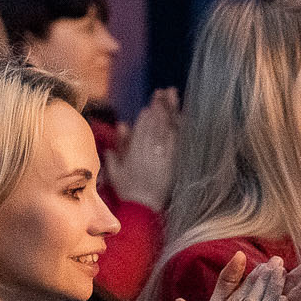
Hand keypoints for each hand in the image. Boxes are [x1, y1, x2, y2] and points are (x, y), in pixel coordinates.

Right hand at [101, 87, 179, 210]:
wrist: (143, 208)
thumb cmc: (128, 190)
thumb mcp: (116, 170)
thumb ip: (119, 147)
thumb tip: (123, 124)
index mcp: (135, 153)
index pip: (142, 128)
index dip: (148, 114)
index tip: (151, 103)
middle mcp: (150, 152)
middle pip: (156, 124)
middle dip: (160, 106)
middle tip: (164, 91)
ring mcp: (164, 157)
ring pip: (168, 129)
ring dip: (171, 112)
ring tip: (173, 96)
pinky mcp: (174, 162)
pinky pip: (178, 141)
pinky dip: (180, 128)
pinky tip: (184, 117)